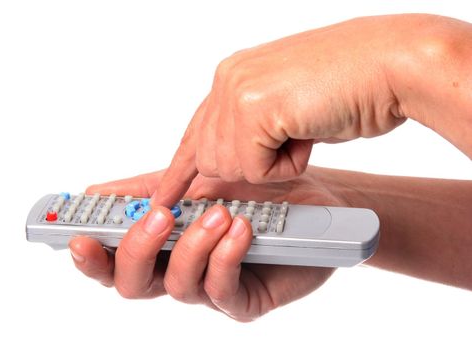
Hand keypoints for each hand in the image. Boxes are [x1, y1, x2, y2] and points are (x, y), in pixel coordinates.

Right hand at [69, 167, 343, 320]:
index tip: (78, 236)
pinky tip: (241, 228)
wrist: (309, 199)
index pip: (113, 261)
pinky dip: (226, 255)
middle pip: (132, 284)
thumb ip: (146, 189)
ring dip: (193, 244)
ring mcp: (209, 289)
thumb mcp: (192, 181)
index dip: (91, 256)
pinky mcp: (243, 301)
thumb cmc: (250, 190)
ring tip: (219, 213)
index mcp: (161, 247)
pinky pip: (222, 289)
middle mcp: (179, 271)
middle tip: (158, 217)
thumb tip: (94, 191)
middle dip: (138, 250)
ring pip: (177, 285)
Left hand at [152, 15, 417, 206]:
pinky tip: (308, 132)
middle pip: (210, 158)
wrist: (392, 64)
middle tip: (289, 142)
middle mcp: (228, 80)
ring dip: (273, 164)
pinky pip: (256, 168)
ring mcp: (237, 91)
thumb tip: (233, 159)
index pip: (194, 132)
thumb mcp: (287, 108)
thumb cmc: (351, 86)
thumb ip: (253, 128)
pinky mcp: (253, 108)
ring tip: (305, 129)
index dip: (178, 169)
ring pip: (230, 166)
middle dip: (249, 166)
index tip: (162, 195)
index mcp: (234, 77)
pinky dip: (288, 164)